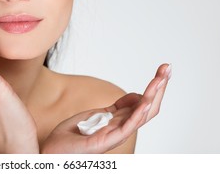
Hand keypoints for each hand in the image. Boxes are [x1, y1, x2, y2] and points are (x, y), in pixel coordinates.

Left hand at [41, 64, 170, 152]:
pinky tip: (146, 100)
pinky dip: (138, 113)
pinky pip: (127, 127)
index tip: (162, 70)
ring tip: (160, 78)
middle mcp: (121, 129)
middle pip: (148, 108)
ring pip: (142, 115)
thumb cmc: (72, 135)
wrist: (52, 151)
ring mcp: (115, 136)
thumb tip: (136, 95)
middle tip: (167, 68)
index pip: (144, 104)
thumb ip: (117, 108)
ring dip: (153, 95)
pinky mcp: (106, 141)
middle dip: (159, 87)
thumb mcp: (96, 115)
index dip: (154, 87)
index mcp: (119, 122)